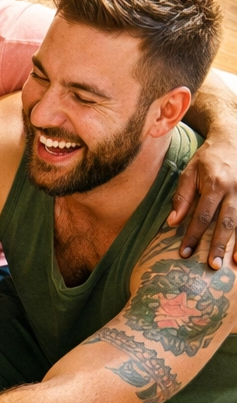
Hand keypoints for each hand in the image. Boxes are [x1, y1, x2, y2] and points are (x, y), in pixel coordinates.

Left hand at [166, 136, 236, 267]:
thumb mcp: (189, 172)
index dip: (193, 235)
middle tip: (212, 265)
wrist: (234, 137)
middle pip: (227, 222)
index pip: (202, 216)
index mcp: (215, 184)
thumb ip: (182, 198)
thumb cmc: (208, 158)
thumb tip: (172, 222)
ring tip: (236, 263)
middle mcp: (235, 189)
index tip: (185, 254)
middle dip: (219, 244)